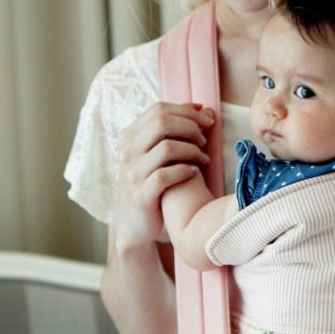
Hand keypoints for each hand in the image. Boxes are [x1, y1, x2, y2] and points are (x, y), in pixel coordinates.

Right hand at [113, 102, 214, 249]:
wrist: (134, 225)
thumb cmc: (152, 184)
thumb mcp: (155, 154)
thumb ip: (173, 131)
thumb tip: (201, 108)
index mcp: (129, 136)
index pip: (159, 109)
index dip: (187, 111)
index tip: (207, 118)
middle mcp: (127, 151)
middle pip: (163, 122)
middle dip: (191, 127)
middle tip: (206, 138)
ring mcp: (132, 173)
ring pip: (166, 148)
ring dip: (192, 150)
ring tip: (203, 158)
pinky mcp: (141, 195)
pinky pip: (165, 176)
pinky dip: (185, 171)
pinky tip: (195, 173)